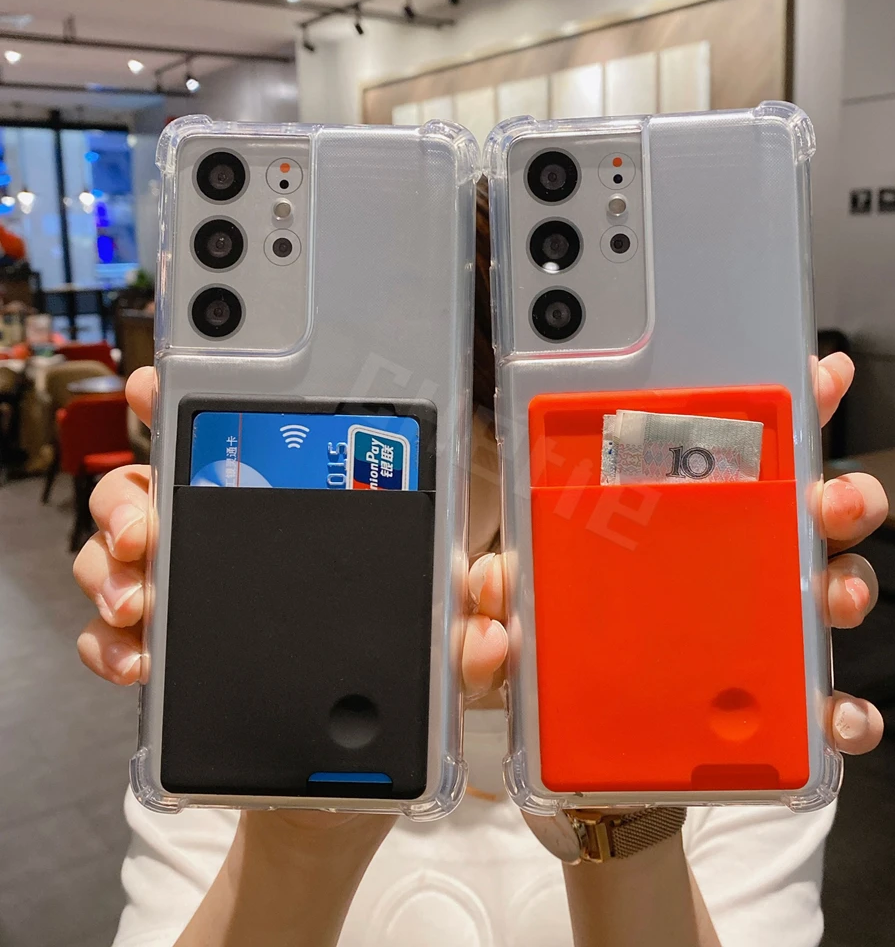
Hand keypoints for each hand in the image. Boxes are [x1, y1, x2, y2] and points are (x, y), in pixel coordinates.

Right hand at [72, 365, 508, 843]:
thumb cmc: (393, 711)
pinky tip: (135, 665)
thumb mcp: (442, 671)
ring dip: (113, 569)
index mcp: (304, 526)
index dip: (192, 407)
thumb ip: (471, 639)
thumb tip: (489, 599)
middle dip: (133, 499)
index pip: (242, 448)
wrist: (335, 802)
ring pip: (120, 553)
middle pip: (156, 489)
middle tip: (148, 533)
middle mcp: (238, 549)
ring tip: (141, 606)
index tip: (158, 389)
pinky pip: (109, 636)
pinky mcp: (169, 660)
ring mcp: (197, 602)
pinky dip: (107, 646)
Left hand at [468, 352, 887, 762]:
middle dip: (834, 495)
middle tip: (826, 497)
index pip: (732, 448)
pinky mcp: (771, 702)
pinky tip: (833, 714)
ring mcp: (755, 630)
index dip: (780, 407)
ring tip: (833, 595)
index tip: (814, 379)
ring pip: (828, 591)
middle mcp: (726, 563)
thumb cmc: (553, 655)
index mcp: (672, 520)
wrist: (573, 751)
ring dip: (847, 585)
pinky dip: (840, 709)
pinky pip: (823, 702)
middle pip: (803, 513)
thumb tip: (489, 606)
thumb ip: (495, 600)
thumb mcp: (515, 615)